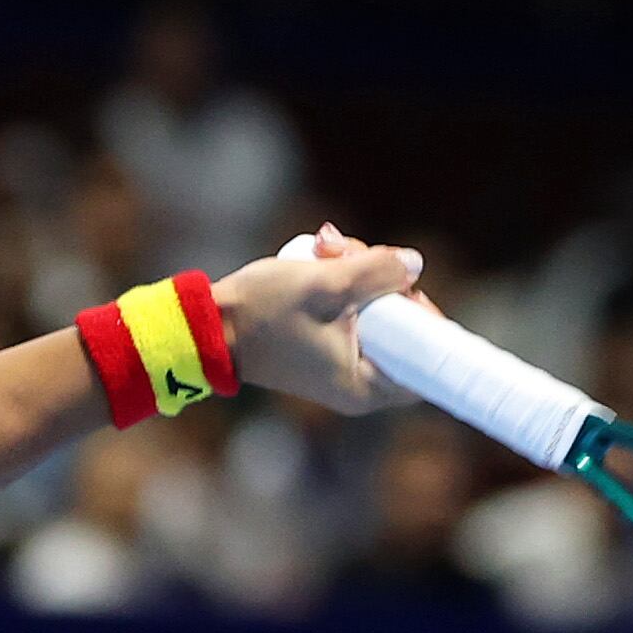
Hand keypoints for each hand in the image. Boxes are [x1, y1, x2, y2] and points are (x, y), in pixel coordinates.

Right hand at [211, 226, 425, 413]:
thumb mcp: (325, 284)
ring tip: (325, 246)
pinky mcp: (328, 344)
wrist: (208, 325)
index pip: (424, 359)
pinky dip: (344, 281)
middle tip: (353, 253)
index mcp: (364, 386)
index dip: (424, 315)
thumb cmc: (261, 313)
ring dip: (359, 270)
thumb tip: (415, 264)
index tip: (405, 284)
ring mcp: (343, 362)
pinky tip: (321, 255)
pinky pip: (354, 309)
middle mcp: (359, 383)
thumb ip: (377, 272)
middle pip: (402, 324)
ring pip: (377, 308)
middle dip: (383, 280)